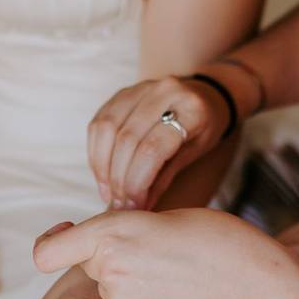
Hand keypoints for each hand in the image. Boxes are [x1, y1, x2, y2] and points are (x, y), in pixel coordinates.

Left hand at [33, 209, 297, 298]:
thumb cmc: (209, 235)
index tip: (64, 240)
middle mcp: (108, 266)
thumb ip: (116, 232)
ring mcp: (122, 298)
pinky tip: (174, 293)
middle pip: (89, 266)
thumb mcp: (154, 217)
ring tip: (170, 272)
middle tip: (151, 252)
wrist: (246, 275)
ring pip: (110, 289)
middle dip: (109, 259)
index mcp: (108, 231)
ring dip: (130, 281)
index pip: (46, 252)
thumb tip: (90, 246)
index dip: (52, 246)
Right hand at [87, 76, 230, 210]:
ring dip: (103, 168)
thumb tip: (136, 210)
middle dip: (119, 179)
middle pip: (127, 140)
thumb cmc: (201, 130)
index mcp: (191, 109)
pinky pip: (98, 125)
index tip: (133, 206)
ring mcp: (139, 88)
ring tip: (108, 193)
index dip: (137, 181)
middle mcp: (164, 91)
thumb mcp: (193, 155)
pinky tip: (103, 175)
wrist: (202, 96)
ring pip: (107, 130)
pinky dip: (96, 154)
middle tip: (119, 205)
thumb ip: (163, 180)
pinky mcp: (120, 93)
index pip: (153, 148)